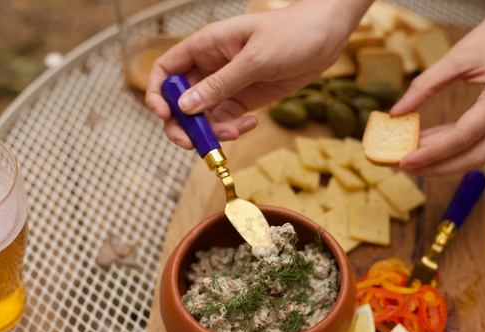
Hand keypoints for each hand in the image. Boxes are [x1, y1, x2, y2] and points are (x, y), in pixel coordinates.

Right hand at [146, 0, 370, 148]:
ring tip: (235, 132)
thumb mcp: (255, 59)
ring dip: (213, 131)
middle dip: (183, 124)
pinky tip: (250, 125)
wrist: (326, 36)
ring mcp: (228, 84)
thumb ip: (221, 84)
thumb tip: (186, 106)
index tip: (164, 115)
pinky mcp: (245, 98)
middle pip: (181, 100)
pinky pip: (227, 119)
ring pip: (204, 116)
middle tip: (193, 144)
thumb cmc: (292, 34)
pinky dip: (233, 128)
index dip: (158, 93)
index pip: (166, 70)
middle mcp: (211, 67)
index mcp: (205, 46)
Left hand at [390, 0, 484, 175]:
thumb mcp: (458, 55)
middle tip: (407, 166)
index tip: (405, 160)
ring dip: (446, 159)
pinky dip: (458, 146)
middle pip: (475, 156)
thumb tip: (398, 111)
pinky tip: (432, 143)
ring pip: (480, 154)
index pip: (463, 137)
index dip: (431, 153)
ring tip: (415, 156)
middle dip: (438, 167)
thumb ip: (425, 85)